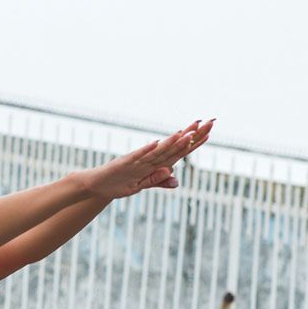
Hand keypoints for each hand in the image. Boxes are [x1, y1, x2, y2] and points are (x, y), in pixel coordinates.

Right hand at [83, 119, 214, 199]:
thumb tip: (175, 179)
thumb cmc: (119, 184)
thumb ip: (157, 181)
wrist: (98, 186)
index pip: (179, 152)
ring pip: (159, 150)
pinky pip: (138, 156)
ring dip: (172, 142)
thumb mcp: (141, 186)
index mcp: (154, 164)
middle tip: (208, 122)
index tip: (209, 132)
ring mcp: (137, 159)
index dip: (194, 143)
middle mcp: (148, 158)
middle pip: (173, 145)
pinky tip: (158, 143)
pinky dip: (147, 150)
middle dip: (190, 135)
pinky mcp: (124, 162)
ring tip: (188, 133)